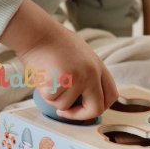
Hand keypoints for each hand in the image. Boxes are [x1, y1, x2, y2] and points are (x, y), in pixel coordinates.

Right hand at [0, 0, 117, 120]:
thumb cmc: (53, 42)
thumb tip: (84, 94)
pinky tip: (42, 77)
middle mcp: (92, 73)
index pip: (111, 95)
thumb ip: (87, 73)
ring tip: (48, 79)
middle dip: (79, 116)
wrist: (37, 32)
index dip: (99, 107)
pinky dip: (44, 93)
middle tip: (66, 113)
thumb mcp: (80, 54)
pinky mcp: (61, 82)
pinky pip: (52, 100)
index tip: (86, 108)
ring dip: (54, 99)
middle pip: (95, 109)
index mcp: (98, 66)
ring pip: (66, 105)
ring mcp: (78, 78)